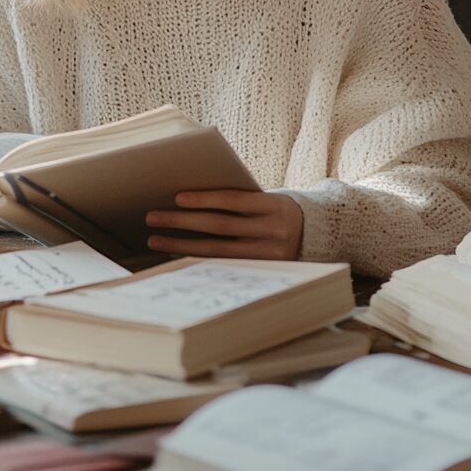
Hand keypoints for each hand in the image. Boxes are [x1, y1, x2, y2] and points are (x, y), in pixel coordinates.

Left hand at [145, 190, 303, 259]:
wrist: (317, 235)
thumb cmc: (279, 210)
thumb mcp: (268, 199)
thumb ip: (241, 201)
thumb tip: (192, 199)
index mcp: (276, 206)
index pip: (233, 200)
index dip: (204, 199)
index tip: (176, 198)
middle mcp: (274, 232)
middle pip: (219, 226)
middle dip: (182, 222)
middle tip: (152, 217)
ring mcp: (269, 256)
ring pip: (217, 250)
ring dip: (181, 244)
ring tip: (156, 239)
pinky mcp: (261, 272)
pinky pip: (222, 265)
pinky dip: (197, 258)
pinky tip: (177, 253)